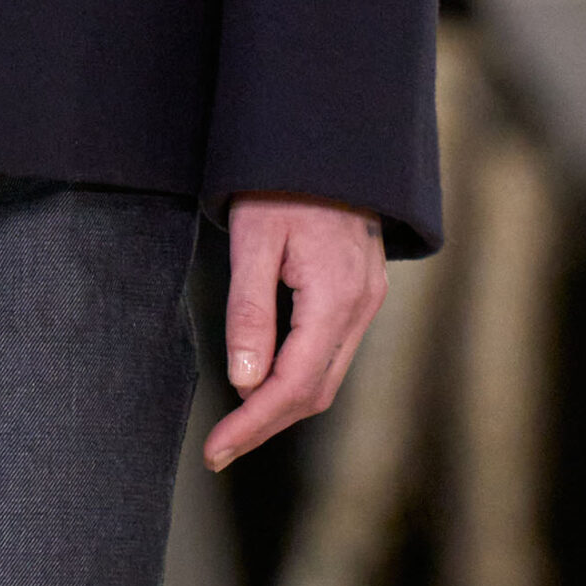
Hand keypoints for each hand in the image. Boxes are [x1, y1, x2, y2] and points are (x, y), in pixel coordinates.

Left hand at [203, 192, 386, 469]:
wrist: (327, 135)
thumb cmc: (282, 180)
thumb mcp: (253, 237)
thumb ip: (249, 310)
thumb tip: (244, 382)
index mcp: (336, 296)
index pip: (294, 384)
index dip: (254, 423)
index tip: (217, 450)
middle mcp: (361, 306)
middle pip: (315, 390)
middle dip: (266, 424)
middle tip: (220, 446)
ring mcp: (368, 299)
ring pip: (328, 375)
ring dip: (283, 403)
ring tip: (236, 421)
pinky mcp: (362, 291)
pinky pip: (332, 350)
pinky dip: (299, 373)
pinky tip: (266, 375)